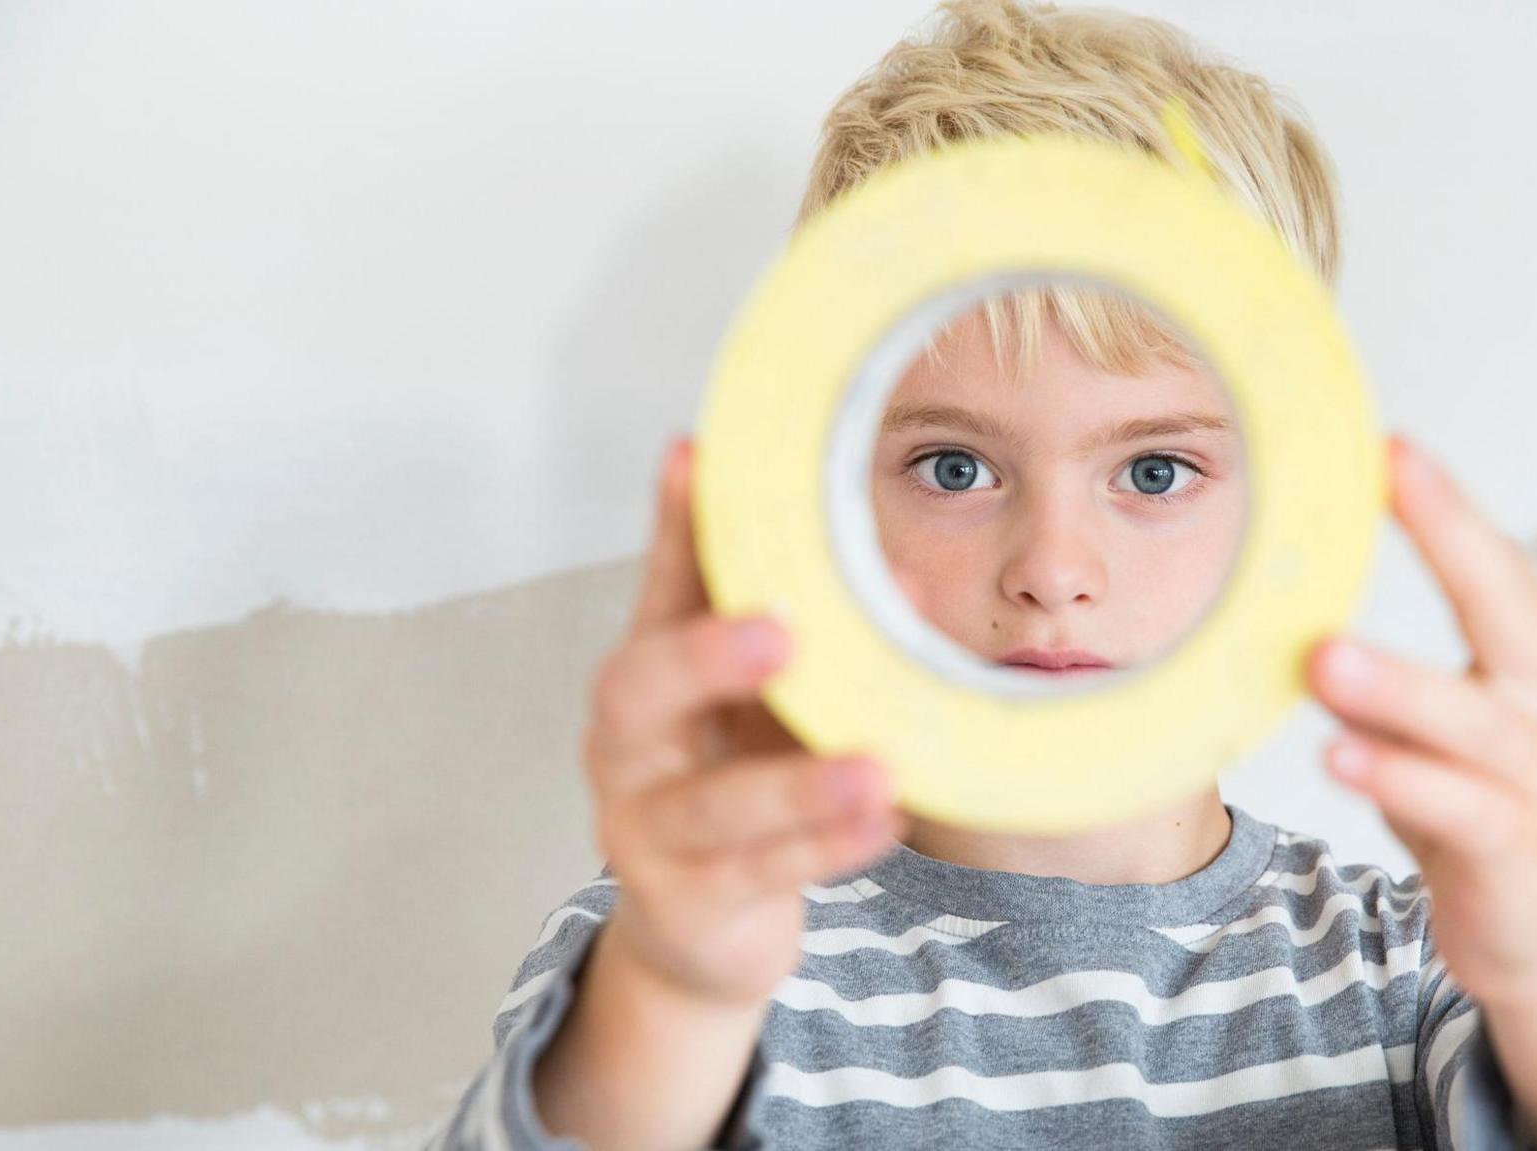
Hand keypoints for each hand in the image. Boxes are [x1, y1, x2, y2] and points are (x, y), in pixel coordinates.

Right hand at [584, 435, 906, 1005]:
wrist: (700, 931)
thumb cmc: (742, 783)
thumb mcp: (778, 703)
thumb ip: (832, 642)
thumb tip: (906, 576)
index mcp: (653, 674)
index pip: (662, 587)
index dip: (676, 524)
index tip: (696, 455)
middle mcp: (630, 744)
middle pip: (637, 690)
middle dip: (705, 656)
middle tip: (781, 630)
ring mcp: (643, 827)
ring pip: (710, 804)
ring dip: (795, 784)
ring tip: (875, 767)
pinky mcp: (682, 901)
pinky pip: (753, 876)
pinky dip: (822, 848)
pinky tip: (881, 822)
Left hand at [1306, 434, 1536, 1007]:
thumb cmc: (1486, 803)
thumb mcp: (1450, 723)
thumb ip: (1397, 676)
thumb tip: (1302, 616)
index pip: (1497, 565)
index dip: (1447, 506)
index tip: (1392, 445)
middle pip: (1506, 610)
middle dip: (1449, 539)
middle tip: (1388, 476)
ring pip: (1469, 719)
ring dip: (1396, 684)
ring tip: (1325, 656)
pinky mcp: (1515, 842)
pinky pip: (1453, 803)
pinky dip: (1396, 777)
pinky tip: (1340, 757)